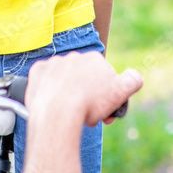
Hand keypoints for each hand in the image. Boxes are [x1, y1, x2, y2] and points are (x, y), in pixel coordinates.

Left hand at [25, 51, 142, 127]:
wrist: (58, 114)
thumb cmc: (89, 103)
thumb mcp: (121, 92)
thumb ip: (133, 80)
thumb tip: (135, 76)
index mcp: (94, 58)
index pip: (103, 77)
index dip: (106, 96)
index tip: (104, 111)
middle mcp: (74, 56)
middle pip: (84, 78)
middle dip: (88, 96)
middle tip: (89, 116)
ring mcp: (54, 64)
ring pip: (64, 80)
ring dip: (69, 93)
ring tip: (71, 112)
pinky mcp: (37, 73)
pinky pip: (44, 79)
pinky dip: (49, 89)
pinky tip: (54, 101)